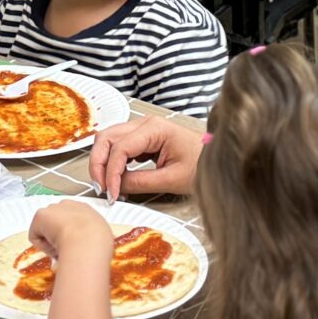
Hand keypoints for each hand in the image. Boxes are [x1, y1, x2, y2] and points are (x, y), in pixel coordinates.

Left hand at [29, 201, 113, 265]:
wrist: (87, 241)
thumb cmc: (98, 243)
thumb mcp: (101, 238)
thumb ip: (90, 240)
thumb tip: (84, 250)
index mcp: (85, 209)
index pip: (73, 219)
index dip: (70, 233)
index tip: (73, 245)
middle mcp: (69, 205)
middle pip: (57, 221)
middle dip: (57, 235)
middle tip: (64, 250)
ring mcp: (53, 209)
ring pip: (46, 228)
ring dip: (50, 240)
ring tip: (62, 251)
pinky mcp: (40, 215)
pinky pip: (36, 236)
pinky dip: (42, 246)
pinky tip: (54, 248)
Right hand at [88, 116, 204, 201]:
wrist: (218, 160)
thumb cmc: (202, 165)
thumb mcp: (172, 179)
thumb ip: (141, 182)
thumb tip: (116, 187)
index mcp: (155, 129)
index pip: (120, 148)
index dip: (111, 173)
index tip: (111, 194)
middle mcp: (146, 124)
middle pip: (107, 138)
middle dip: (99, 163)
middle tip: (101, 188)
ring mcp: (144, 130)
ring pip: (109, 140)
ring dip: (103, 161)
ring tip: (106, 184)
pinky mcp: (144, 139)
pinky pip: (119, 146)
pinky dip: (112, 161)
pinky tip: (116, 178)